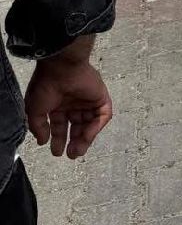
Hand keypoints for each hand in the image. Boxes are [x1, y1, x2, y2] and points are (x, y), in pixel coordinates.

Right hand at [24, 39, 112, 159]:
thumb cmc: (46, 86)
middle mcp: (74, 102)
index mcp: (58, 103)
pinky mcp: (101, 97)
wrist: (61, 68)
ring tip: (78, 151)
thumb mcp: (35, 110)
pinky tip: (87, 137)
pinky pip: (102, 116)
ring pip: (90, 123)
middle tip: (71, 155)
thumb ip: (39, 127)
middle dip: (74, 142)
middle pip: (77, 126)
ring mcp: (88, 100)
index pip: (60, 125)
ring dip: (85, 139)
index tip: (56, 152)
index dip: (58, 139)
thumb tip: (42, 141)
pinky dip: (96, 128)